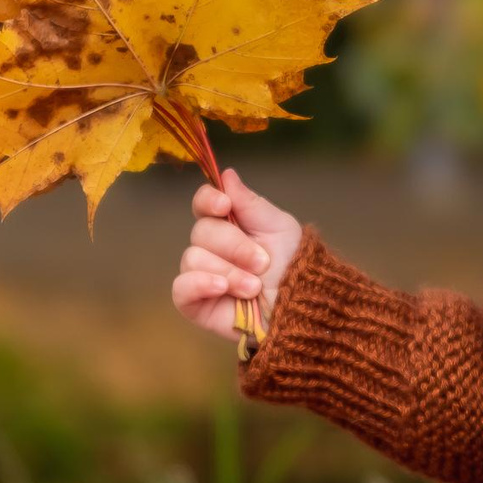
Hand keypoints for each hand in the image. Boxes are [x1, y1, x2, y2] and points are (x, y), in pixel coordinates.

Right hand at [174, 168, 302, 340]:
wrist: (302, 308)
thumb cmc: (294, 266)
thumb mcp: (279, 227)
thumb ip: (250, 203)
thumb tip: (227, 174)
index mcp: (230, 224)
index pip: (204, 204)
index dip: (208, 200)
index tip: (225, 205)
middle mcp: (212, 248)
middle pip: (201, 231)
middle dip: (235, 245)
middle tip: (262, 262)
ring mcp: (202, 275)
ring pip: (193, 258)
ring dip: (229, 271)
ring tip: (255, 286)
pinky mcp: (196, 304)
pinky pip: (181, 288)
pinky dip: (200, 284)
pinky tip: (223, 288)